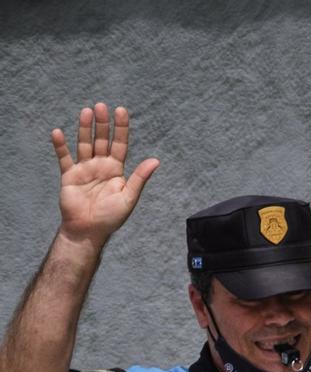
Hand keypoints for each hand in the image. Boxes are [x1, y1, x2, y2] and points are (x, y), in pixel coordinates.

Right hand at [53, 104, 157, 248]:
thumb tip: (155, 160)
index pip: (120, 144)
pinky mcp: (69, 175)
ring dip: (85, 128)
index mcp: (117, 170)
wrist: (88, 230)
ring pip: (84, 144)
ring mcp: (84, 169)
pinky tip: (58, 132)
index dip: (121, 128)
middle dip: (102, 124)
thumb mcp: (129, 197)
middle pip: (102, 140)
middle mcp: (101, 166)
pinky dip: (60, 146)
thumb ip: (139, 178)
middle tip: (101, 106)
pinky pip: (64, 158)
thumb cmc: (111, 217)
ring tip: (86, 112)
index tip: (121, 111)